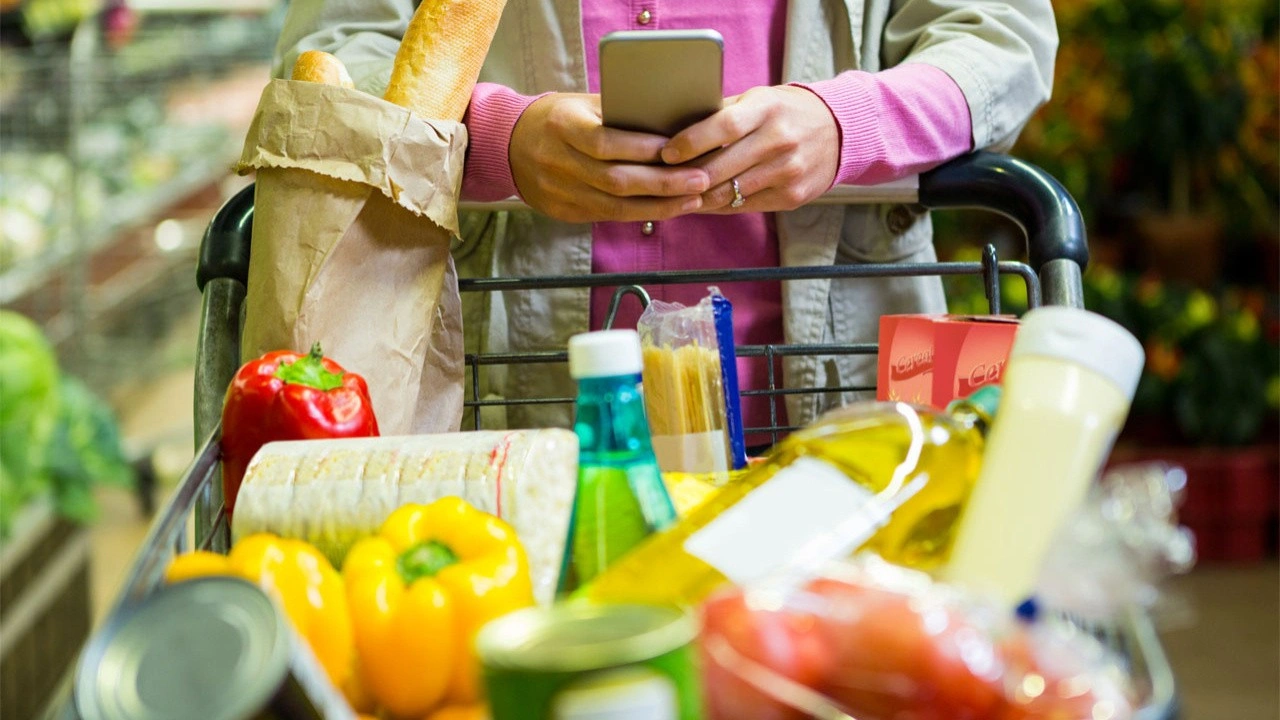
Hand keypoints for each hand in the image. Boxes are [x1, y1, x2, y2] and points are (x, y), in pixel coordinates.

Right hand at [509, 94, 709, 222]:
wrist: (509, 145)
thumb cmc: (558, 118)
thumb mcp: (582, 105)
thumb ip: (618, 115)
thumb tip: (671, 124)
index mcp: (562, 125)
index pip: (605, 142)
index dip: (643, 149)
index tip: (679, 149)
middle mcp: (557, 161)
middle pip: (615, 179)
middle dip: (663, 183)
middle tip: (701, 180)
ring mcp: (558, 192)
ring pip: (615, 206)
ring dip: (660, 205)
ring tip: (694, 199)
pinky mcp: (563, 212)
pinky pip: (608, 216)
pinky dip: (641, 213)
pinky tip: (668, 209)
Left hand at [660, 86, 839, 212]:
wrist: (839, 131)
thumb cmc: (784, 112)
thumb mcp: (758, 100)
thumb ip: (721, 113)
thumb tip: (673, 128)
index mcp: (767, 109)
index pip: (722, 127)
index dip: (690, 142)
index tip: (667, 153)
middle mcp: (780, 140)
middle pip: (721, 167)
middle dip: (686, 178)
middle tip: (661, 181)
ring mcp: (788, 171)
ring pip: (730, 193)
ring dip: (698, 197)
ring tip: (675, 196)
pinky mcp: (792, 195)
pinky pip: (745, 206)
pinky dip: (720, 206)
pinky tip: (703, 202)